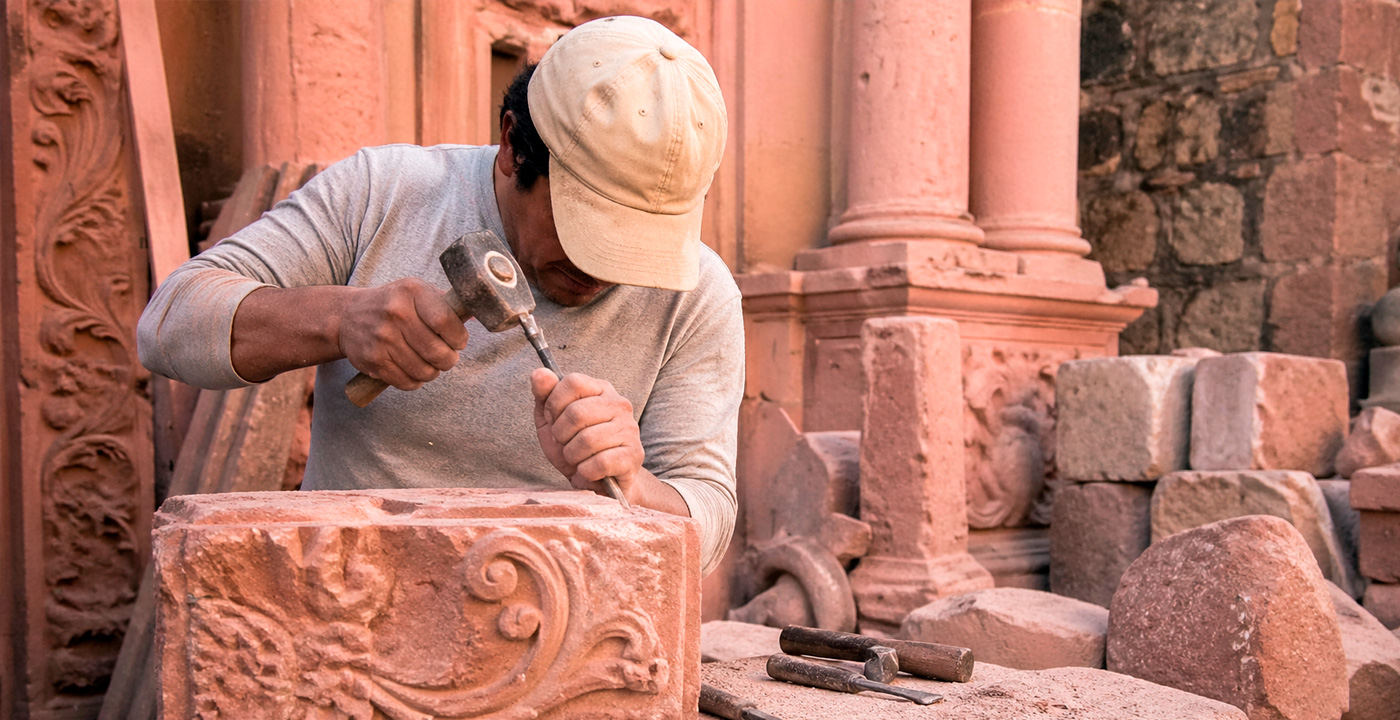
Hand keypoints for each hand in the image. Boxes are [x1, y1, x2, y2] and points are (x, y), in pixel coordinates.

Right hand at [337, 278, 468, 390]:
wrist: (348, 317)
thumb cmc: (393, 304)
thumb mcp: (416, 291)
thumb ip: (445, 303)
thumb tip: (478, 313)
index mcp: (411, 292)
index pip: (446, 322)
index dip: (459, 338)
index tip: (459, 342)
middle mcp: (395, 313)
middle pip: (437, 351)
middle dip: (449, 360)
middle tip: (447, 358)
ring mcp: (382, 338)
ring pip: (424, 371)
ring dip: (433, 372)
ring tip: (430, 364)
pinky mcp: (373, 361)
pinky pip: (406, 382)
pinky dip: (416, 382)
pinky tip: (413, 370)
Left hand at [531, 368, 644, 498]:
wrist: (600, 483)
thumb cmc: (575, 447)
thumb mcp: (552, 421)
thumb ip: (544, 395)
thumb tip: (539, 372)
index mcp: (601, 390)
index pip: (572, 382)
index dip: (554, 404)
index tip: (554, 420)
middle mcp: (620, 405)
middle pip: (576, 413)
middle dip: (560, 435)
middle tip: (566, 444)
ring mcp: (630, 429)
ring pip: (586, 440)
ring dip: (572, 456)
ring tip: (578, 459)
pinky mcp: (634, 455)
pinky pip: (599, 463)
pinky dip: (586, 472)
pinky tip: (589, 471)